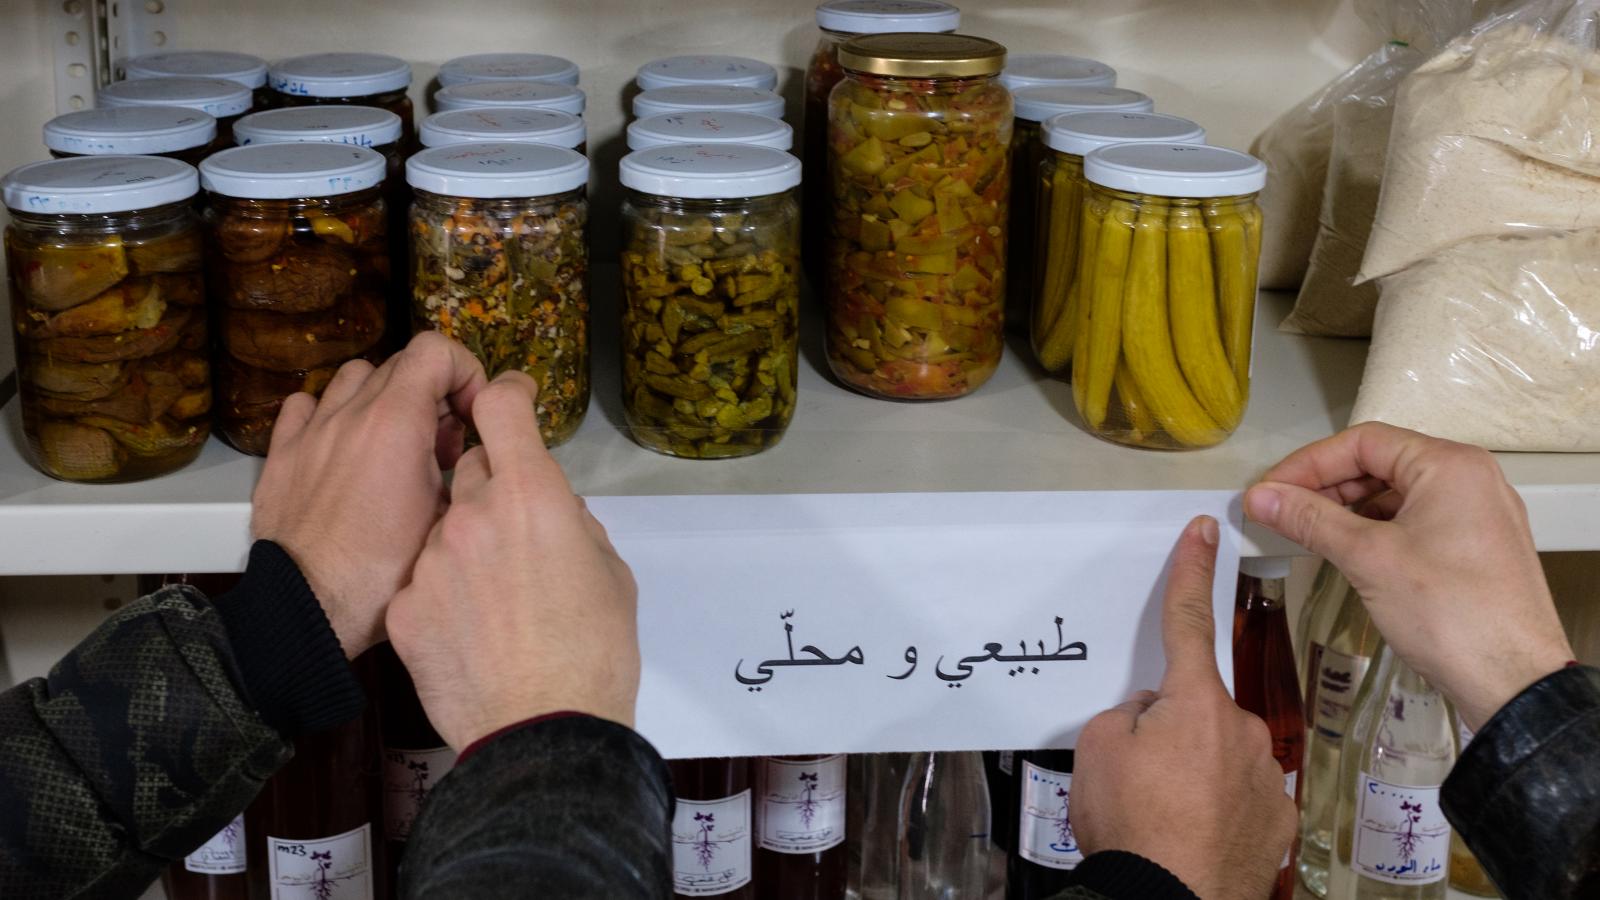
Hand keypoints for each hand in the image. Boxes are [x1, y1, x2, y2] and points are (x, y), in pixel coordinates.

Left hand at [251, 333, 488, 658]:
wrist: (310, 611)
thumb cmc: (384, 574)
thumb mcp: (450, 521)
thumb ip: (470, 475)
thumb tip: (480, 464)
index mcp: (397, 422)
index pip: (436, 350)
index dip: (466, 373)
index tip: (473, 415)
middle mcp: (350, 414)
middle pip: (400, 364)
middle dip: (434, 394)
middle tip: (446, 445)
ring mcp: (311, 432)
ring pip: (353, 378)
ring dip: (384, 397)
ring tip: (397, 443)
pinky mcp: (282, 456)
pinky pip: (305, 406)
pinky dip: (331, 413)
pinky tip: (345, 446)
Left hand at [386, 372, 639, 749]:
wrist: (540, 732)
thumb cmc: (592, 654)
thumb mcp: (608, 574)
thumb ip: (576, 526)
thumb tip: (557, 512)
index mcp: (532, 495)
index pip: (501, 407)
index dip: (503, 394)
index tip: (506, 398)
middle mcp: (473, 512)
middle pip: (471, 468)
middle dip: (488, 484)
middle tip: (514, 529)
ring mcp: (431, 558)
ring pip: (441, 524)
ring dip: (461, 539)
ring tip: (491, 592)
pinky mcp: (405, 606)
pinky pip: (421, 577)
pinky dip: (439, 590)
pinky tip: (465, 626)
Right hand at [1072, 517, 1294, 899]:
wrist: (1168, 899)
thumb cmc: (1132, 825)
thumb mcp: (1099, 747)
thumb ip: (1129, 714)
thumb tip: (1152, 719)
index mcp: (1193, 702)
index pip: (1189, 621)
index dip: (1191, 572)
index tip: (1202, 533)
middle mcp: (1239, 731)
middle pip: (1196, 710)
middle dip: (1170, 731)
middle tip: (1141, 776)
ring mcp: (1265, 776)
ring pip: (1218, 757)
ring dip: (1193, 775)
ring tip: (1164, 814)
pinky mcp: (1278, 819)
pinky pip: (1240, 799)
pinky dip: (1217, 811)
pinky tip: (1193, 834)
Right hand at [1244, 422, 1572, 729]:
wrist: (1513, 682)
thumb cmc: (1454, 615)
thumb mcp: (1368, 558)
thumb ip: (1310, 519)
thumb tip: (1263, 498)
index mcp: (1450, 466)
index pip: (1363, 442)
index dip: (1308, 464)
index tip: (1271, 490)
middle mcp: (1470, 480)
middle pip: (1381, 464)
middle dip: (1325, 487)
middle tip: (1281, 513)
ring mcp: (1477, 515)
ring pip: (1397, 495)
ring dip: (1348, 510)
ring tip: (1307, 534)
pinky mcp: (1476, 548)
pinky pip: (1416, 521)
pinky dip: (1376, 531)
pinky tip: (1347, 552)